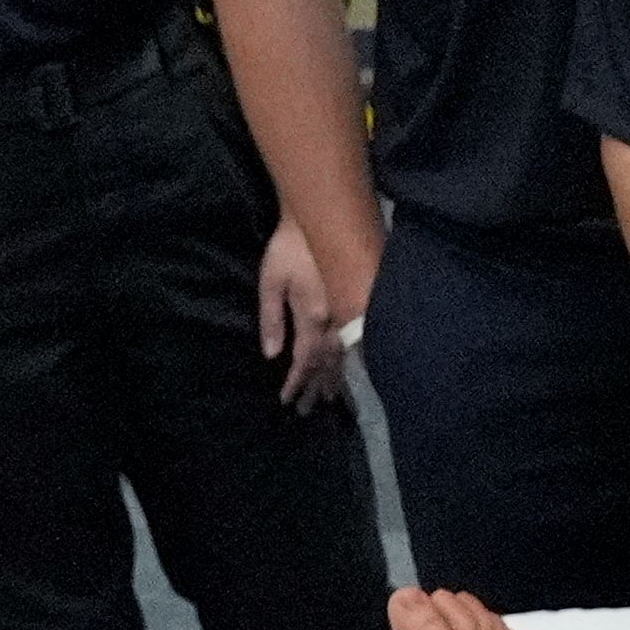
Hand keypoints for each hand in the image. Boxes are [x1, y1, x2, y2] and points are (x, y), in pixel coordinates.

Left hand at [251, 222, 359, 408]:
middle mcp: (334, 321)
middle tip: (306, 411)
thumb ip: (272, 319)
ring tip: (330, 400)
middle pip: (326, 365)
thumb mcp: (271, 281)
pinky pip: (355, 342)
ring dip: (335, 380)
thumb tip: (271, 355)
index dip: (295, 382)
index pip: (304, 360)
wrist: (321, 218)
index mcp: (312, 316)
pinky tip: (349, 369)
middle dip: (315, 389)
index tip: (286, 401)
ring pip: (344, 356)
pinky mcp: (358, 304)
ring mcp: (349, 312)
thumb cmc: (289, 247)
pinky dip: (351, 362)